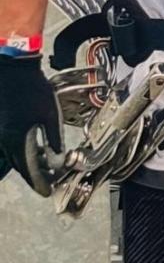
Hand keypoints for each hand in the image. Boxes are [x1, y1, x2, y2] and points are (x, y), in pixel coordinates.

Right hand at [0, 54, 61, 193]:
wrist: (11, 70)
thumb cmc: (33, 90)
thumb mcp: (50, 115)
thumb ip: (54, 139)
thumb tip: (59, 158)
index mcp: (18, 140)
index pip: (29, 170)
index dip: (39, 182)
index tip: (47, 192)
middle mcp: (5, 141)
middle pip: (19, 166)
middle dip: (35, 176)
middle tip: (48, 182)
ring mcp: (0, 134)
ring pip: (13, 157)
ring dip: (28, 165)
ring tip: (43, 167)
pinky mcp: (1, 127)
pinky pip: (9, 147)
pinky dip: (21, 153)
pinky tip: (32, 149)